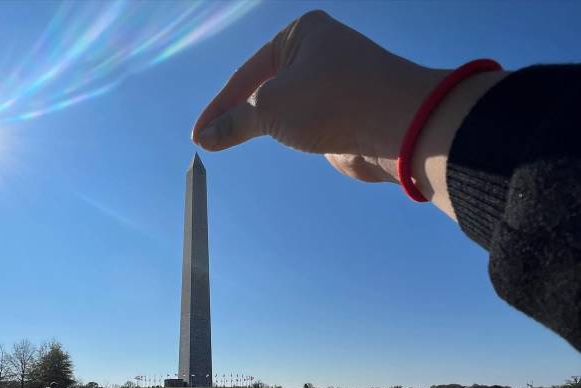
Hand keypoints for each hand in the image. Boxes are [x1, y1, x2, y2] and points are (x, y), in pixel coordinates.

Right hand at [193, 11, 442, 180]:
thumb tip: (206, 138)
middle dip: (237, 114)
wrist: (397, 125)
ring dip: (262, 126)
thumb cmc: (333, 100)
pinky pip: (305, 123)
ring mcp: (333, 84)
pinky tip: (279, 143)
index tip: (198, 134)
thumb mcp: (271, 108)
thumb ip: (236, 122)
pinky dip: (287, 134)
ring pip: (285, 106)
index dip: (219, 106)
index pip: (246, 73)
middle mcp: (318, 54)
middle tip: (210, 141)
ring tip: (235, 143)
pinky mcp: (345, 113)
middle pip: (263, 87)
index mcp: (300, 34)